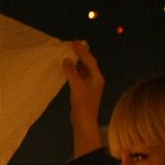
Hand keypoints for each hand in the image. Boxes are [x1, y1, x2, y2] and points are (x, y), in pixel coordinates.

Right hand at [61, 41, 105, 157]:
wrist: (84, 121)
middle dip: (81, 54)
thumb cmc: (82, 104)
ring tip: (69, 54)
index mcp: (97, 77)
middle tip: (72, 45)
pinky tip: (68, 69)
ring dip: (77, 62)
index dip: (82, 51)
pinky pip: (80, 76)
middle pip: (88, 64)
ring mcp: (90, 86)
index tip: (74, 42)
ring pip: (83, 70)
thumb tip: (67, 60)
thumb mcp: (76, 86)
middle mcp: (95, 80)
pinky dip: (74, 71)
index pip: (89, 60)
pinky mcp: (84, 91)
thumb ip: (71, 72)